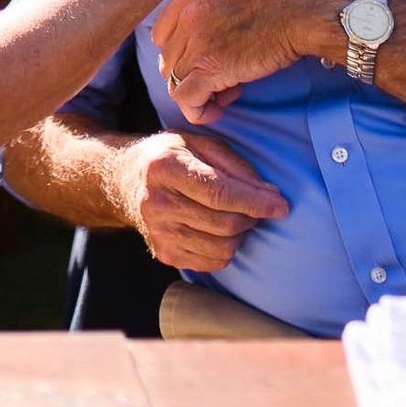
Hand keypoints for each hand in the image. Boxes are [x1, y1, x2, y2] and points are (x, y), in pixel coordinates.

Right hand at [113, 129, 289, 271]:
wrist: (124, 181)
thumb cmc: (169, 157)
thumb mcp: (199, 144)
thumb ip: (236, 166)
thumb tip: (270, 195)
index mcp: (165, 168)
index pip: (219, 193)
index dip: (255, 202)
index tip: (281, 206)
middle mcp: (157, 203)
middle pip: (225, 223)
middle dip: (251, 216)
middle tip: (254, 205)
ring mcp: (159, 233)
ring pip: (223, 247)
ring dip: (240, 234)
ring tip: (234, 215)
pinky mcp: (164, 253)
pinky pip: (213, 262)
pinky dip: (225, 248)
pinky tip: (217, 229)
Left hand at [150, 0, 354, 121]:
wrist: (308, 3)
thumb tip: (221, 17)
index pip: (164, 33)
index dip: (183, 51)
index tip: (207, 58)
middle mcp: (187, 15)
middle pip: (170, 59)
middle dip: (193, 72)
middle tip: (224, 77)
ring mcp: (196, 41)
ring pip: (175, 81)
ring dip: (200, 91)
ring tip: (229, 92)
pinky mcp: (210, 68)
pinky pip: (186, 100)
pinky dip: (198, 110)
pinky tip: (218, 110)